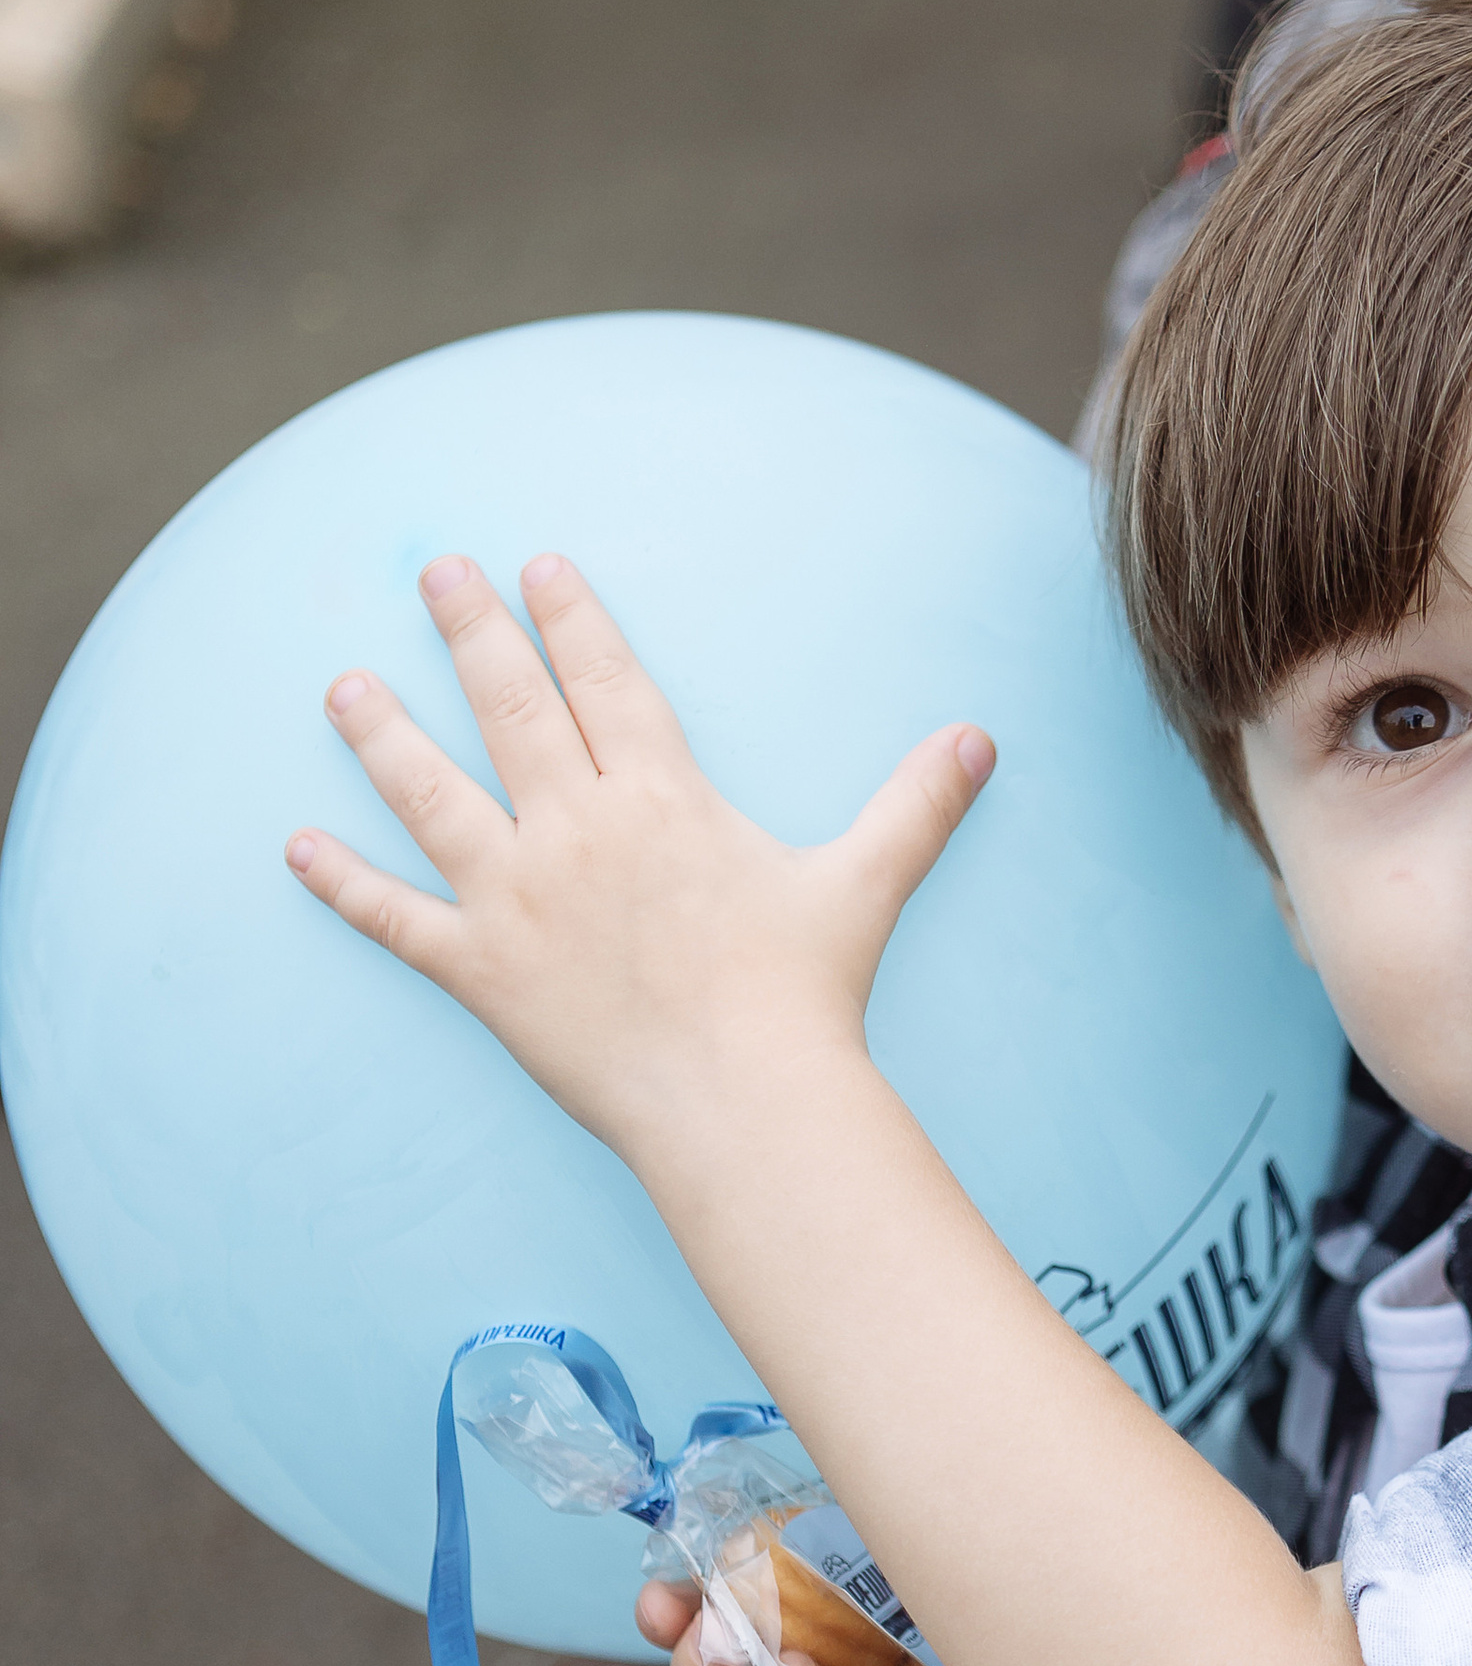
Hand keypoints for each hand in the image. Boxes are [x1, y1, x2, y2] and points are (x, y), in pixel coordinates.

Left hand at [285, 551, 994, 1165]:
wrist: (742, 1100)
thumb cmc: (802, 999)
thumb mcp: (864, 885)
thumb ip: (914, 806)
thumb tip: (981, 742)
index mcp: (661, 796)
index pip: (603, 679)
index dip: (569, 617)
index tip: (536, 565)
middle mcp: (577, 828)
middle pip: (507, 706)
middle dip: (468, 630)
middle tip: (435, 571)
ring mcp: (519, 896)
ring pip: (431, 792)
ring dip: (381, 734)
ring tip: (343, 686)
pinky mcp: (482, 970)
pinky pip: (396, 920)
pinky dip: (343, 886)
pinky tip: (298, 850)